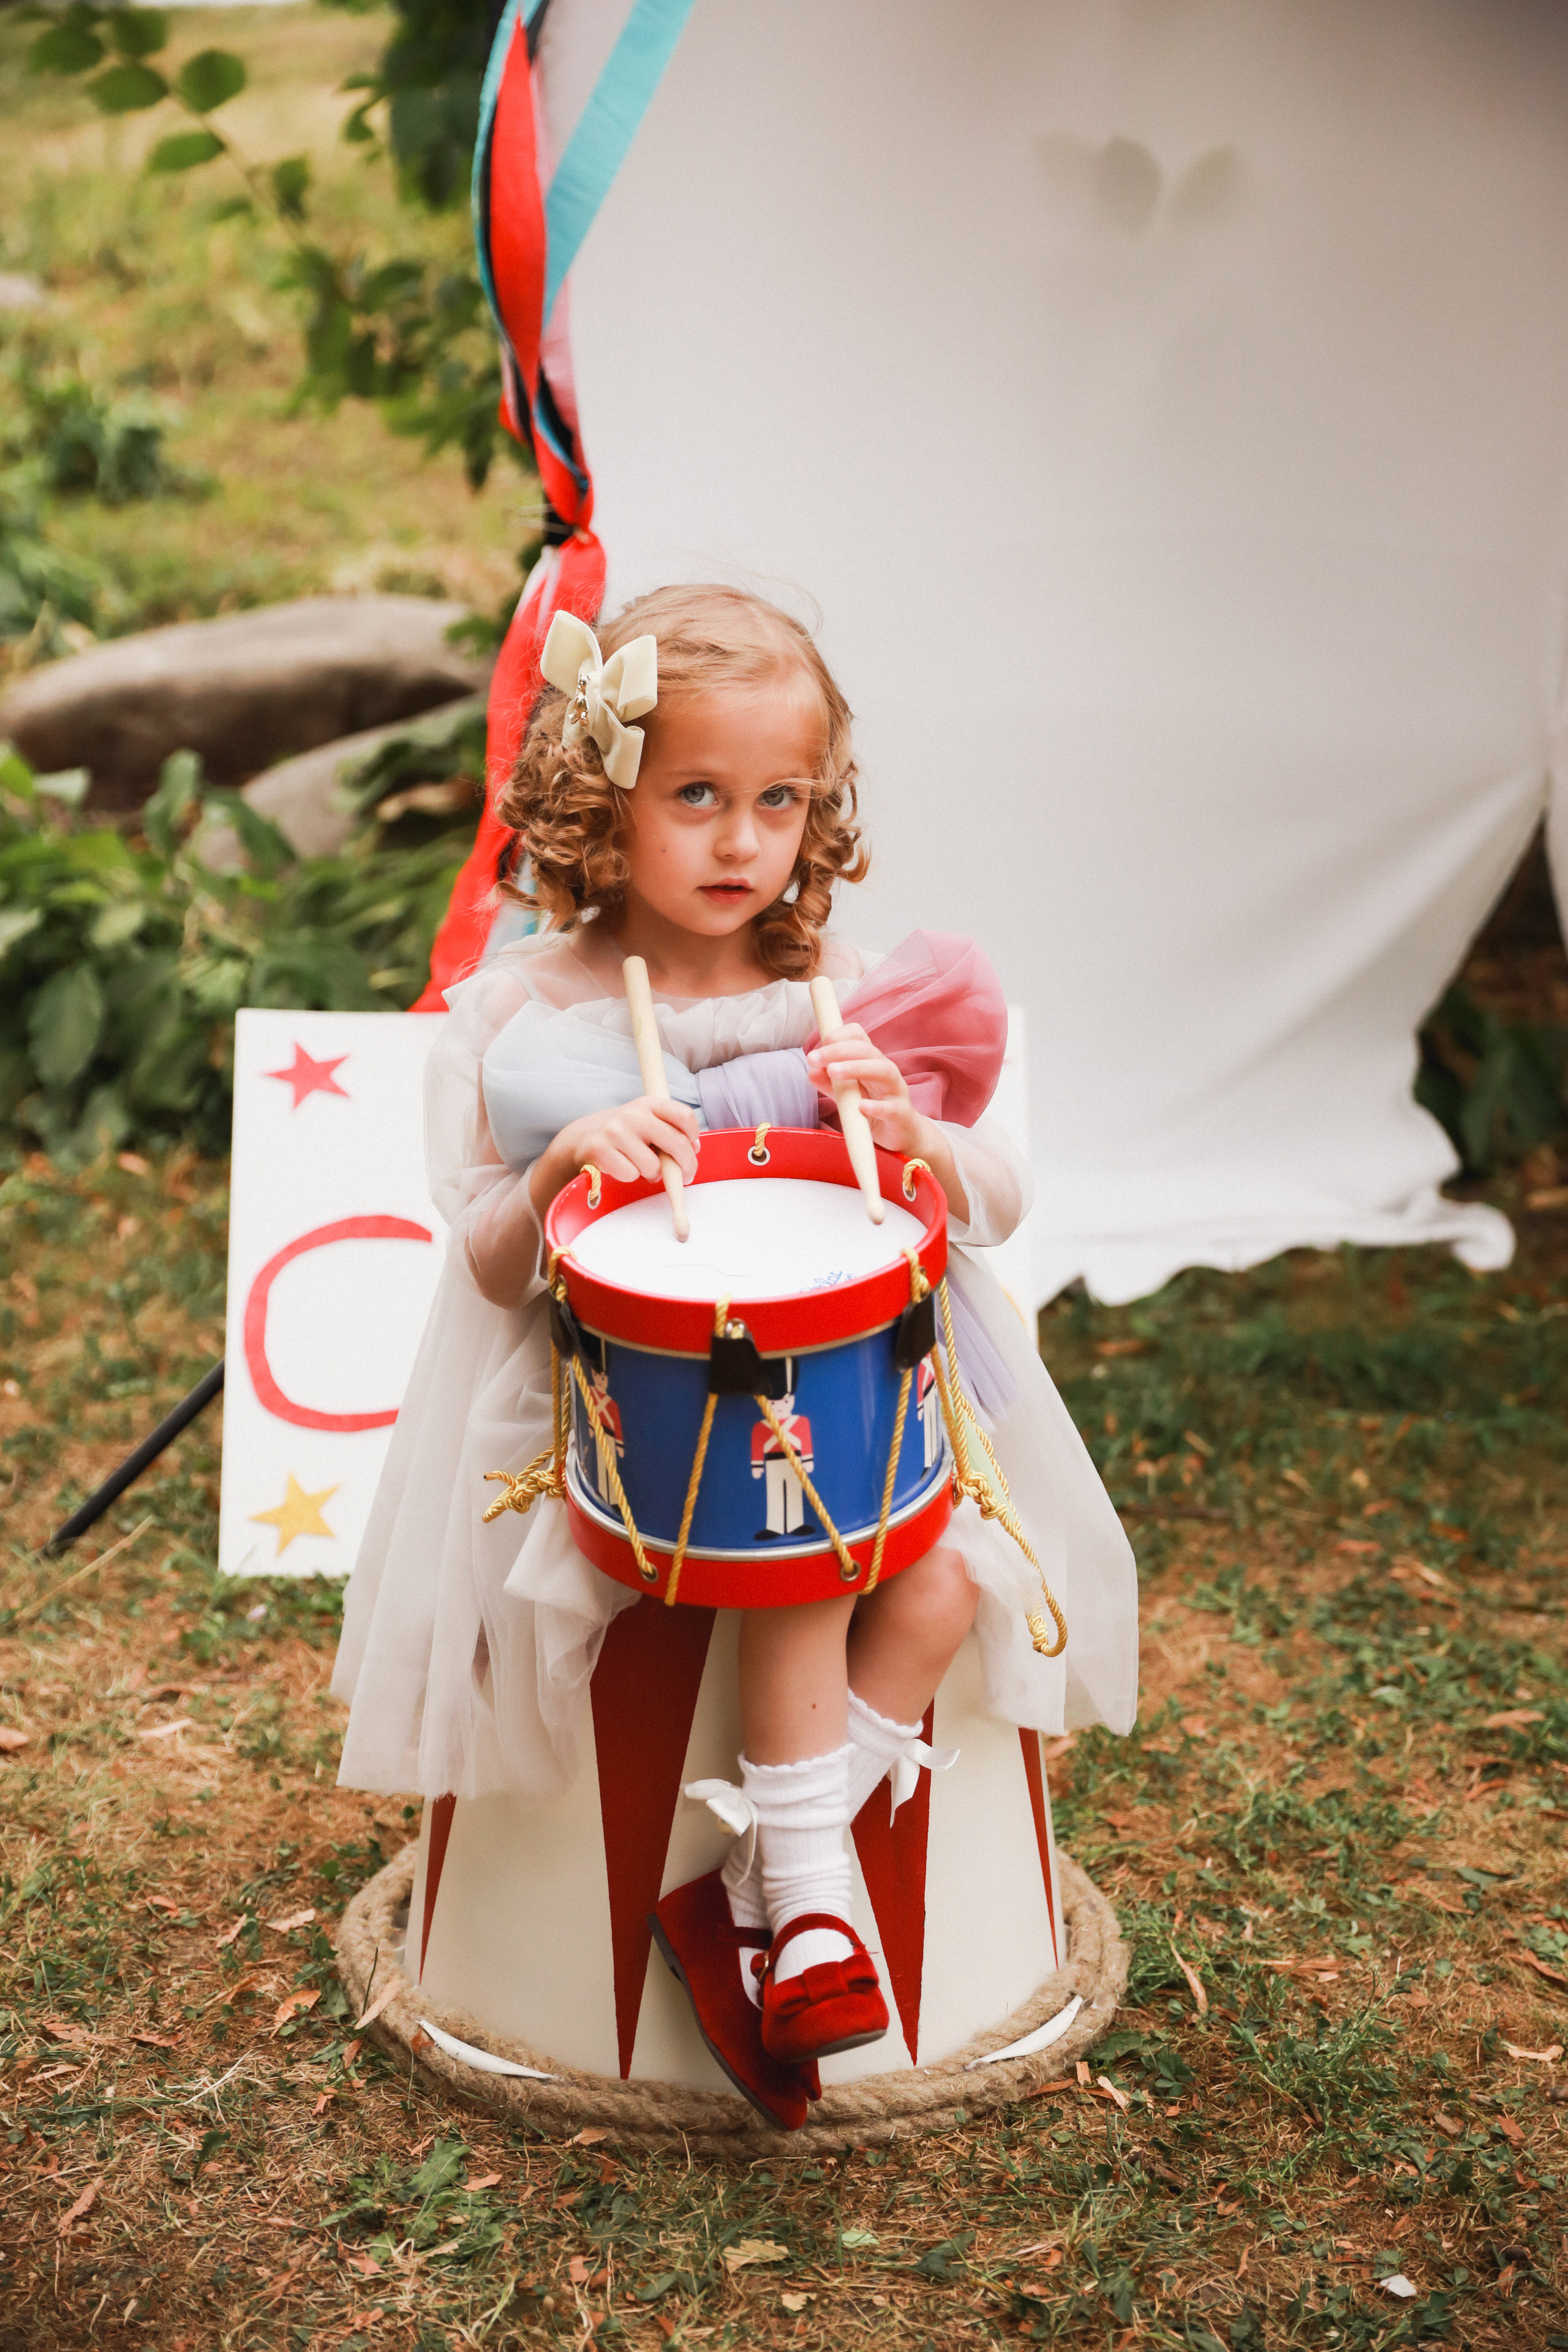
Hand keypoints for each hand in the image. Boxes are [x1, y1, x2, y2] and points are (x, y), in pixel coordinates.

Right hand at [529, 1094, 698, 1221]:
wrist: (580, 1139)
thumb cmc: (622, 1135)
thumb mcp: (644, 1123)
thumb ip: (668, 1131)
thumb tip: (693, 1149)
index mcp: (648, 1104)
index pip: (683, 1116)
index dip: (694, 1136)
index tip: (693, 1148)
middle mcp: (633, 1114)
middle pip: (676, 1143)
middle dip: (686, 1166)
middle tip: (684, 1176)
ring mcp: (615, 1131)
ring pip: (653, 1166)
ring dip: (651, 1174)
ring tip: (640, 1167)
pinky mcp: (600, 1150)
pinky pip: (631, 1174)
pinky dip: (630, 1177)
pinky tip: (622, 1168)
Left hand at [805, 1023, 920, 1155]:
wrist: (901, 1133)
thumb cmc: (873, 1109)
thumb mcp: (847, 1096)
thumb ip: (830, 1085)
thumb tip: (811, 1071)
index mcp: (871, 1062)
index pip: (859, 1037)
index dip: (839, 1035)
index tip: (819, 1045)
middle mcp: (885, 1070)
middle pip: (866, 1050)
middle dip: (838, 1050)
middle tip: (813, 1058)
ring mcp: (896, 1091)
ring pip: (883, 1071)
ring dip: (856, 1068)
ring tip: (833, 1072)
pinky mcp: (901, 1113)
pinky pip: (891, 1108)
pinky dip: (877, 1107)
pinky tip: (861, 1107)